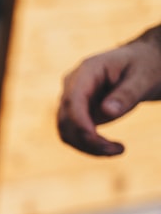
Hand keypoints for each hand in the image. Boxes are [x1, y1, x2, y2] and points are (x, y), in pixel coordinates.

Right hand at [57, 32, 160, 155]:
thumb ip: (127, 93)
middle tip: (119, 150)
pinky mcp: (78, 114)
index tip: (94, 139)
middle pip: (67, 120)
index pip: (74, 100)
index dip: (79, 121)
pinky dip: (89, 146)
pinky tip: (110, 147)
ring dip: (87, 147)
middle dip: (87, 140)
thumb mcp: (144, 77)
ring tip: (117, 150)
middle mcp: (73, 85)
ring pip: (67, 131)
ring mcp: (73, 101)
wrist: (144, 64)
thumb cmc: (146, 65)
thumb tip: (107, 111)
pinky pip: (75, 135)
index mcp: (87, 70)